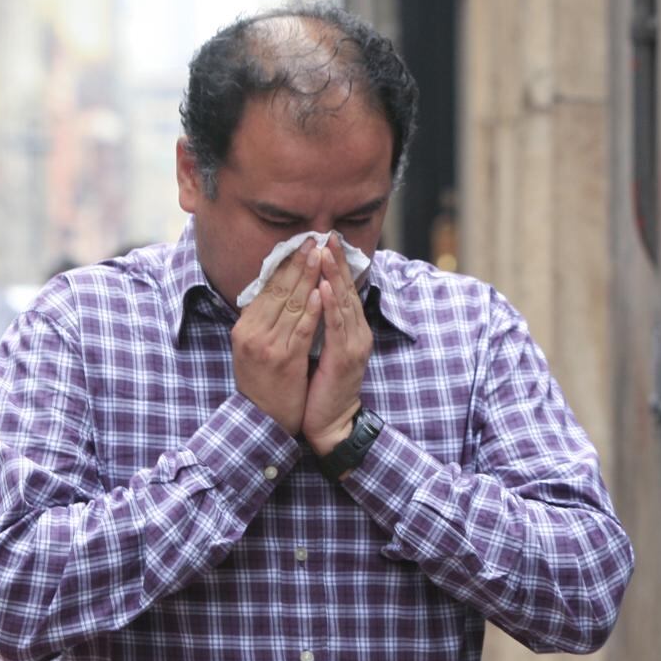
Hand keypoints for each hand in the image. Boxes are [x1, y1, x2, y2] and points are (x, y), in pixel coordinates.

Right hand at [231, 240, 322, 433]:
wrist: (262, 421)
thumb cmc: (262, 384)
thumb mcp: (251, 349)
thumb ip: (261, 322)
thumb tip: (273, 291)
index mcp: (244, 327)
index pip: (266, 288)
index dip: (284, 264)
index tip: (299, 244)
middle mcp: (252, 333)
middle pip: (278, 290)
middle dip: (297, 262)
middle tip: (313, 240)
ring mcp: (268, 347)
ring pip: (291, 304)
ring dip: (307, 277)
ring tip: (320, 256)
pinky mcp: (285, 361)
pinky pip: (301, 330)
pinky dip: (312, 309)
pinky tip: (321, 292)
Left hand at [303, 239, 371, 454]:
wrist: (331, 424)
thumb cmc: (321, 389)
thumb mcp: (319, 351)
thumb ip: (317, 326)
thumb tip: (303, 301)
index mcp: (350, 330)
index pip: (341, 291)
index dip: (334, 266)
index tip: (322, 241)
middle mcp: (356, 332)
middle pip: (345, 290)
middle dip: (335, 262)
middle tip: (326, 235)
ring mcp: (354, 344)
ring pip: (342, 303)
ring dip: (333, 276)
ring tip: (323, 252)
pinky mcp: (345, 357)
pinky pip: (336, 326)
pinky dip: (330, 305)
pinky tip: (322, 287)